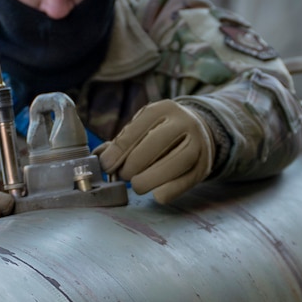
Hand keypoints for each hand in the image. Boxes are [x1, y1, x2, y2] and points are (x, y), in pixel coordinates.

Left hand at [98, 101, 216, 204]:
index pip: (133, 132)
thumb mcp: (144, 127)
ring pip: (170, 166)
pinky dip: (165, 192)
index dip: (116, 153)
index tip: (106, 166)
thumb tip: (98, 159)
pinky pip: (182, 185)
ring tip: (137, 184)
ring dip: (147, 181)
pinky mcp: (203, 167)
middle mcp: (183, 123)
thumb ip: (122, 142)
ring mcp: (198, 145)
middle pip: (151, 148)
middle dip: (130, 167)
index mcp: (163, 109)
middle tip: (122, 176)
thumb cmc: (161, 132)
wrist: (200, 132)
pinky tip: (156, 193)